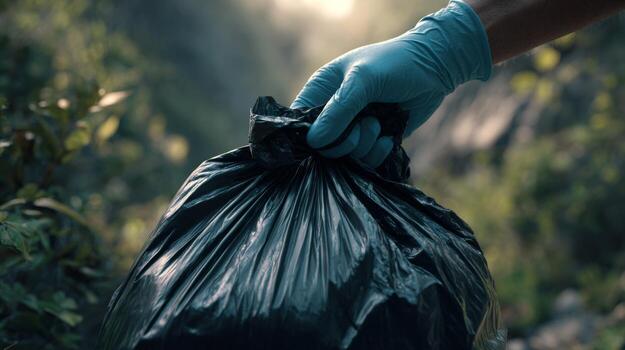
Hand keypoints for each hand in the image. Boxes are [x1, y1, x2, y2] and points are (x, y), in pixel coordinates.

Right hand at [291, 0, 491, 166]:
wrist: (436, 68)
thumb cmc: (395, 63)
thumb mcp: (363, 80)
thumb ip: (339, 110)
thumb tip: (314, 142)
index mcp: (322, 90)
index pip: (300, 121)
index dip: (310, 135)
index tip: (328, 137)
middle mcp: (334, 112)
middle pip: (323, 146)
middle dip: (345, 142)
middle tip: (364, 126)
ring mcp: (354, 127)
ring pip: (346, 156)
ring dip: (365, 145)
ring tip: (380, 124)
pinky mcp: (374, 140)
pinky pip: (366, 160)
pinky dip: (378, 153)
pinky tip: (389, 136)